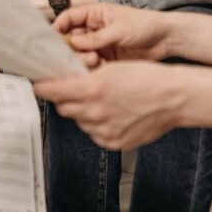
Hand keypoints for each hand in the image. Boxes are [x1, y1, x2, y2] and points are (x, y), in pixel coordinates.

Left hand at [33, 61, 183, 150]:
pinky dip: (97, 125)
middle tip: (74, 89)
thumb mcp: (112, 68)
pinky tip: (111, 114)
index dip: (43, 87)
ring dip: (83, 111)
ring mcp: (104, 130)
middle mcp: (95, 111)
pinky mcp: (113, 142)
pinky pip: (94, 134)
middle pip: (63, 107)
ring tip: (102, 101)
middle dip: (65, 98)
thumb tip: (66, 82)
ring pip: (79, 121)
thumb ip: (86, 77)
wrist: (173, 97)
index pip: (53, 91)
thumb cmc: (146, 77)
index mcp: (93, 88)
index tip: (38, 85)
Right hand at [53, 2, 173, 65]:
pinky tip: (100, 68)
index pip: (68, 19)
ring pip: (80, 53)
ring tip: (95, 61)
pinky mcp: (106, 58)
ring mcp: (99, 44)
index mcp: (94, 14)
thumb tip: (73, 43)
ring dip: (82, 59)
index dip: (58, 29)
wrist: (166, 39)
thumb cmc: (144, 25)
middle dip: (71, 48)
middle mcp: (93, 29)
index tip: (53, 42)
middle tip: (82, 55)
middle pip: (70, 38)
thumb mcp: (118, 29)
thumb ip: (95, 38)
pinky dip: (92, 68)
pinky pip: (91, 64)